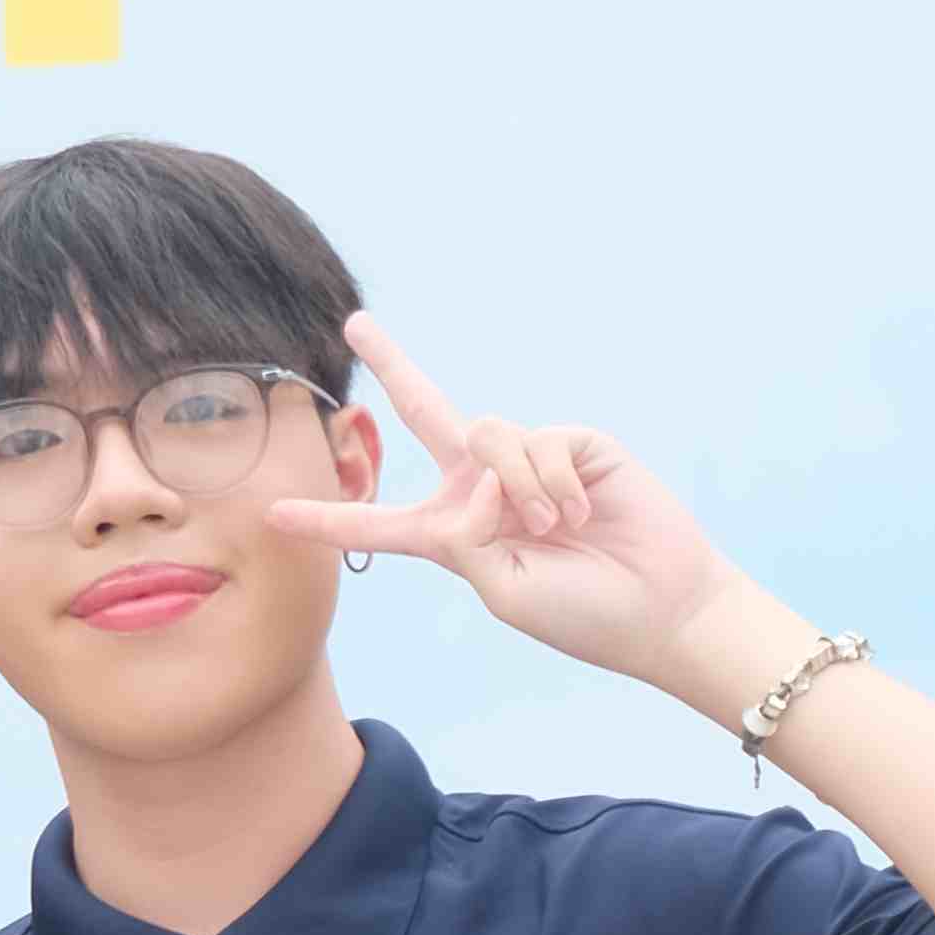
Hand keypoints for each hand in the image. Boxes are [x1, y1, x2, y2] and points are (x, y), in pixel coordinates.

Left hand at [281, 312, 736, 686]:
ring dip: (519, 491)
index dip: (330, 519)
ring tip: (559, 530)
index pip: (382, 524)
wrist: (659, 605)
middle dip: (394, 363)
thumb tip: (478, 476)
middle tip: (355, 321)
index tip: (274, 515)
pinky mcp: (573, 442)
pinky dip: (555, 484)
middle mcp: (486, 488)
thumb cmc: (582, 613)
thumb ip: (467, 537)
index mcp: (456, 535)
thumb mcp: (502, 589)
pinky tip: (582, 512)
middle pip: (427, 413)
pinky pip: (538, 441)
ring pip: (488, 436)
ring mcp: (528, 462)